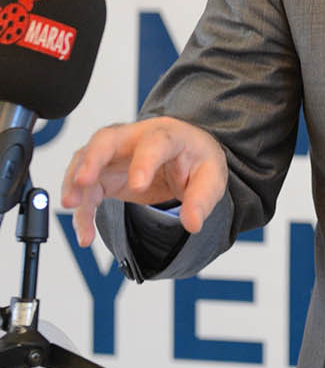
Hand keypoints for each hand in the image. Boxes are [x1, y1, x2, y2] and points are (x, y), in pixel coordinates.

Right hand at [61, 116, 227, 247]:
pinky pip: (86, 188)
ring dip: (75, 183)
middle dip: (92, 158)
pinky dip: (81, 209)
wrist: (185, 155)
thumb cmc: (195, 160)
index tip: (138, 186)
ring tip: (71, 207)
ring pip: (86, 160)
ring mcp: (115, 153)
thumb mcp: (210, 177)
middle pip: (106, 139)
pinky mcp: (104, 172)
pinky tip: (85, 232)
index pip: (154, 142)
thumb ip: (202, 200)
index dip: (143, 162)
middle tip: (83, 181)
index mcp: (167, 134)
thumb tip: (192, 224)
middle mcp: (135, 138)